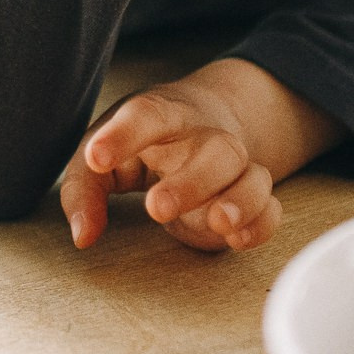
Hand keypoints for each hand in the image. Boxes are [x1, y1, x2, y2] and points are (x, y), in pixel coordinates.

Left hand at [60, 80, 282, 253]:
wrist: (201, 123)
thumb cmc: (140, 143)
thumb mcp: (100, 159)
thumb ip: (84, 192)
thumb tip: (83, 235)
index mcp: (161, 116)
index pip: (146, 114)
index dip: (122, 134)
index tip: (96, 157)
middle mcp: (203, 138)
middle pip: (214, 148)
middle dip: (191, 181)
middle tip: (157, 207)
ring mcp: (231, 168)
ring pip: (251, 174)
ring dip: (240, 200)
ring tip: (218, 223)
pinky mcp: (247, 200)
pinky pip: (269, 207)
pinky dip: (261, 223)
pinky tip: (239, 239)